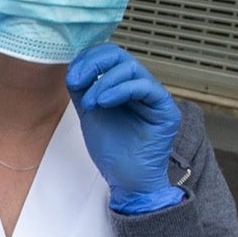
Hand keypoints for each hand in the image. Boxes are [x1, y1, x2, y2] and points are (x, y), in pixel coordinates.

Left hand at [66, 43, 182, 213]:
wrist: (125, 180)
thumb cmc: (112, 150)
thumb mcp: (89, 112)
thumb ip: (83, 89)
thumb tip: (73, 67)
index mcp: (123, 84)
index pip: (109, 56)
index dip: (88, 59)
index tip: (72, 76)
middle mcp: (140, 86)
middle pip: (119, 56)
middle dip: (94, 64)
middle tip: (77, 81)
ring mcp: (154, 96)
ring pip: (131, 68)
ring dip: (104, 82)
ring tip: (91, 102)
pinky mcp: (165, 109)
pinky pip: (145, 87)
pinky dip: (121, 90)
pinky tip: (104, 102)